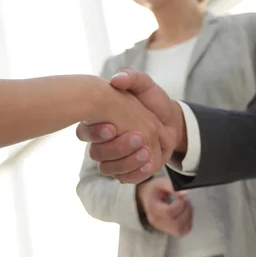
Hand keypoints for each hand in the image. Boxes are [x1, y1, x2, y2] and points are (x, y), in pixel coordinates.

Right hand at [77, 69, 187, 183]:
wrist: (171, 120)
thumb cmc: (152, 100)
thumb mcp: (143, 84)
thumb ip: (131, 77)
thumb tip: (116, 80)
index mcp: (100, 121)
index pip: (85, 132)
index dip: (95, 133)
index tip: (112, 127)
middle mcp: (103, 142)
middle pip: (97, 154)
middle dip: (117, 148)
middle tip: (139, 137)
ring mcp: (115, 157)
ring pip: (109, 169)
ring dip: (127, 162)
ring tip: (146, 151)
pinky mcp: (128, 169)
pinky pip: (124, 178)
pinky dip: (136, 173)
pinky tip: (149, 163)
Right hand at [137, 177, 192, 236]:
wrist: (148, 196)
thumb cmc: (154, 190)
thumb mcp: (161, 183)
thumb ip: (172, 186)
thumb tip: (184, 193)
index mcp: (153, 209)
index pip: (168, 213)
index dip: (179, 204)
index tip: (181, 196)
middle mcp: (157, 221)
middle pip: (176, 224)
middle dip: (185, 211)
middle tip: (185, 200)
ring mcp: (163, 227)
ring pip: (180, 230)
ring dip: (188, 217)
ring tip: (186, 206)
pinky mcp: (170, 230)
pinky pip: (183, 231)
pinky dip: (188, 223)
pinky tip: (185, 213)